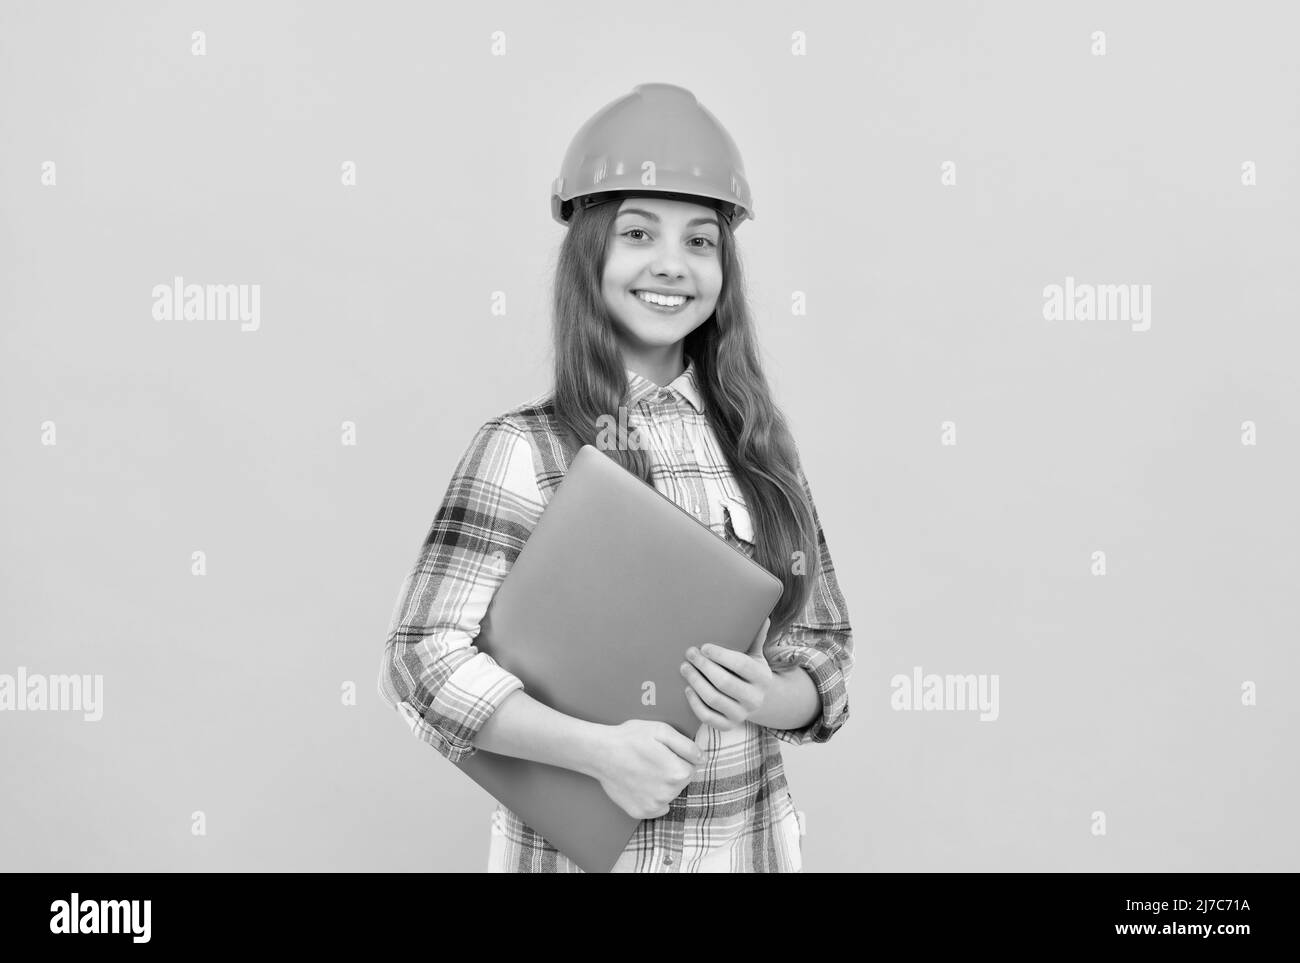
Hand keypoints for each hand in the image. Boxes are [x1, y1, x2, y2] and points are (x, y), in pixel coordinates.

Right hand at [592, 719, 704, 819]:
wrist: (600, 752)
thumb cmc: (630, 738)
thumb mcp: (662, 730)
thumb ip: (688, 746)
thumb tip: (703, 759)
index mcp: (678, 773)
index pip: (692, 767)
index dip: (679, 757)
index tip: (663, 751)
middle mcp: (669, 794)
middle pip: (681, 781)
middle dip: (671, 770)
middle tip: (651, 758)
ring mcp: (654, 805)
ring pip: (669, 793)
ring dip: (662, 784)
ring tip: (643, 770)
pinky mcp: (641, 812)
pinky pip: (657, 807)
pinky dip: (652, 797)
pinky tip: (639, 783)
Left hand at [680, 617, 773, 732]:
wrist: (758, 701)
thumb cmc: (750, 672)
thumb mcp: (756, 655)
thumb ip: (756, 638)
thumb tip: (764, 617)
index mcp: (762, 677)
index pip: (740, 664)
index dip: (720, 655)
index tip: (704, 647)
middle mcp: (754, 699)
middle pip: (724, 682)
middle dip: (703, 666)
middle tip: (689, 653)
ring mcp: (741, 715)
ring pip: (713, 699)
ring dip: (695, 682)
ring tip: (684, 668)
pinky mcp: (728, 726)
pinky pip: (707, 717)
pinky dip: (695, 703)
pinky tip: (687, 689)